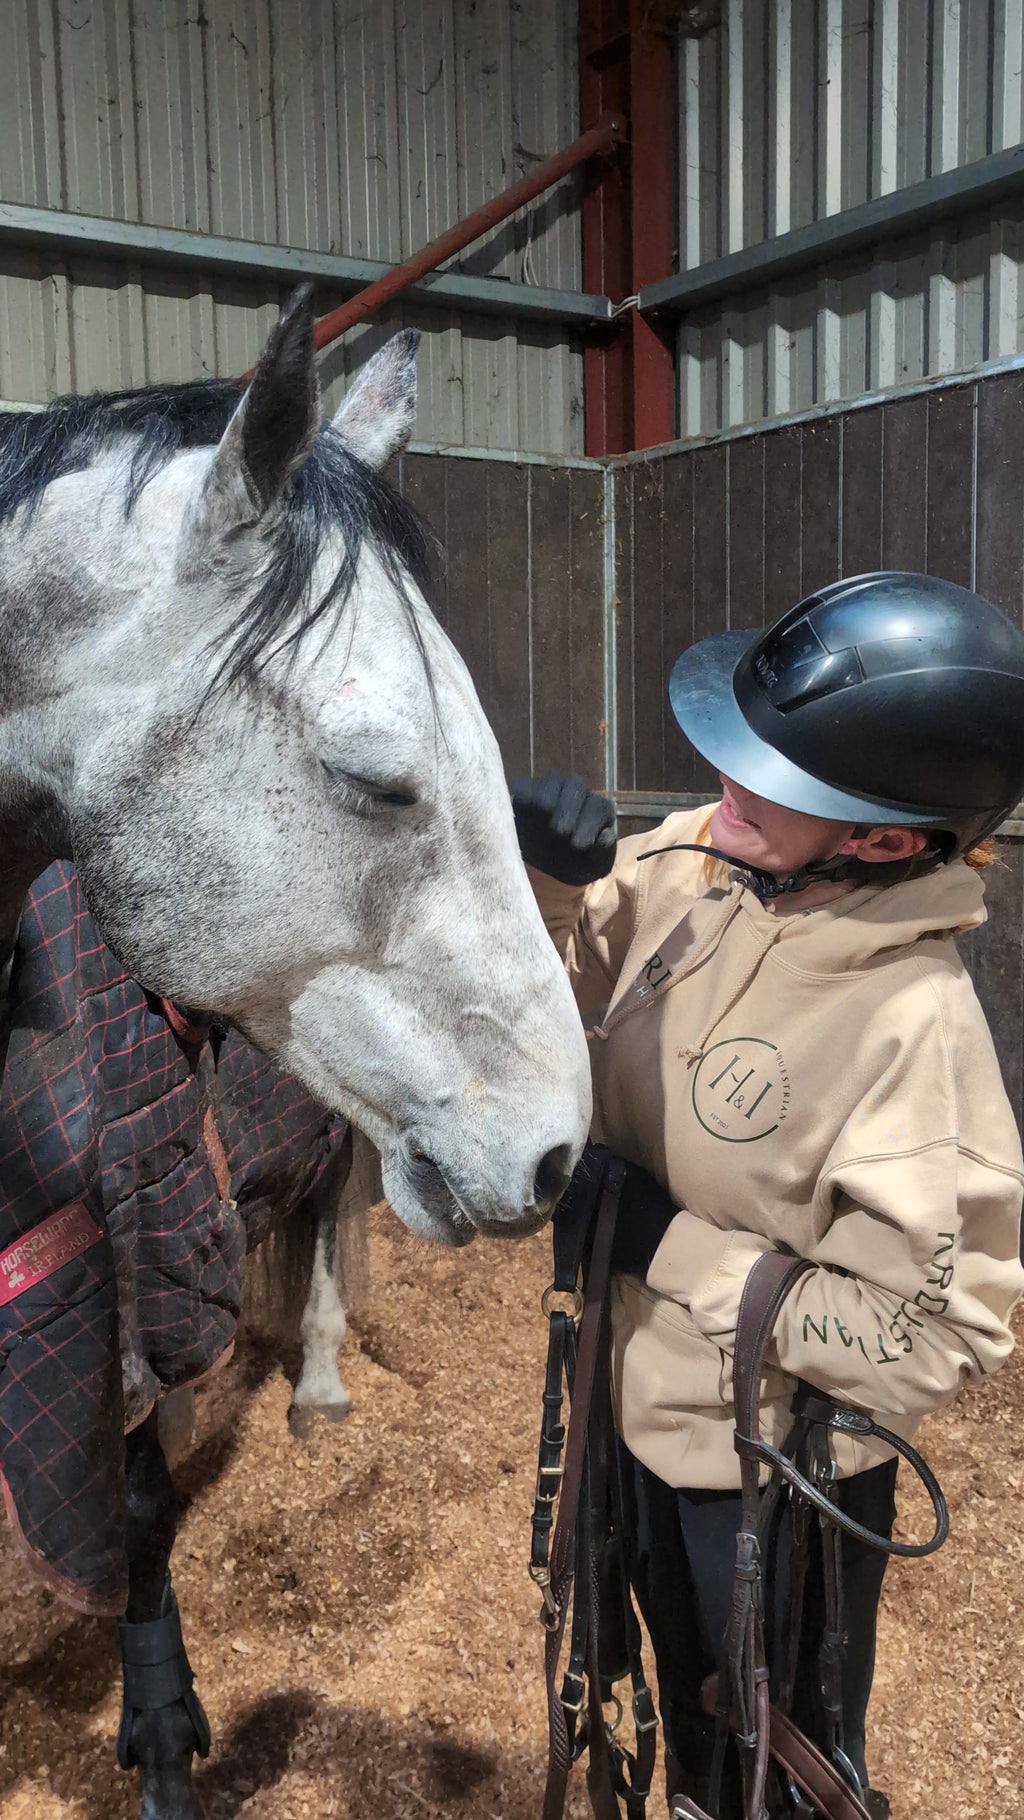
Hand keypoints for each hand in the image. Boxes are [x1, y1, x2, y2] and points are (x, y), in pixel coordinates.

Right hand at [511, 769, 617, 885]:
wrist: (547, 871)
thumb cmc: (576, 865)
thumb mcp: (593, 867)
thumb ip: (603, 853)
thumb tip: (606, 836)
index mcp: (597, 809)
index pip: (598, 806)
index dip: (590, 823)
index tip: (579, 845)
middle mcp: (576, 794)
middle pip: (576, 786)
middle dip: (569, 807)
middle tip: (561, 832)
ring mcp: (550, 790)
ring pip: (553, 780)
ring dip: (549, 795)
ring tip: (545, 813)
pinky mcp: (527, 794)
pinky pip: (525, 785)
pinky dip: (525, 792)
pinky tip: (523, 804)